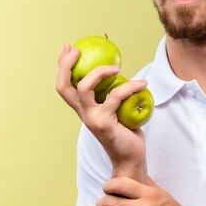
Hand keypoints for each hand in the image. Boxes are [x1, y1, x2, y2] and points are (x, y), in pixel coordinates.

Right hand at [55, 43, 147, 176]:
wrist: (131, 157)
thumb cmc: (127, 131)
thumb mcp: (117, 109)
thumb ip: (113, 94)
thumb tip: (120, 70)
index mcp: (84, 109)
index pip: (65, 86)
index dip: (62, 66)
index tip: (69, 47)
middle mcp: (83, 113)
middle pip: (63, 86)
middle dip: (66, 65)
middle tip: (79, 50)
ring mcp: (92, 118)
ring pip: (84, 88)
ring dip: (99, 72)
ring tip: (117, 67)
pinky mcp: (105, 123)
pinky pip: (115, 97)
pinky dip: (130, 86)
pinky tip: (143, 83)